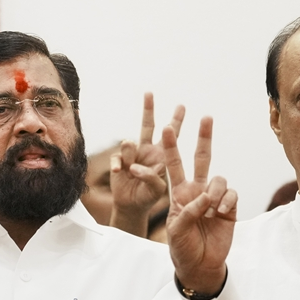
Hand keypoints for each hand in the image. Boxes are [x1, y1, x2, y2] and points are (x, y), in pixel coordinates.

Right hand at [110, 93, 184, 234]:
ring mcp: (132, 155)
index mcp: (162, 155)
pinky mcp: (119, 161)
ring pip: (129, 142)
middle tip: (149, 93)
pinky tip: (118, 171)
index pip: (171, 135)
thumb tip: (135, 166)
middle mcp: (147, 150)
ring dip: (129, 152)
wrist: (132, 206)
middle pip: (147, 126)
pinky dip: (117, 163)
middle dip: (148, 109)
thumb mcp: (157, 191)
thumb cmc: (148, 198)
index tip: (182, 106)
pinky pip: (117, 157)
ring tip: (130, 167)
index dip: (176, 121)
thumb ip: (151, 178)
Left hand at [164, 117, 236, 294]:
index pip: (173, 165)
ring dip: (215, 192)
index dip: (169, 147)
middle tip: (206, 117)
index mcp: (179, 194)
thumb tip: (204, 198)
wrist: (200, 264)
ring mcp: (213, 198)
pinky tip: (221, 214)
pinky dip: (226, 202)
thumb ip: (187, 212)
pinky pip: (231, 194)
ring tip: (211, 210)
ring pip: (218, 179)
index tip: (165, 129)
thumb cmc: (182, 248)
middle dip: (203, 138)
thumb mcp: (176, 231)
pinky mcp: (229, 207)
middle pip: (201, 159)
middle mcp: (196, 191)